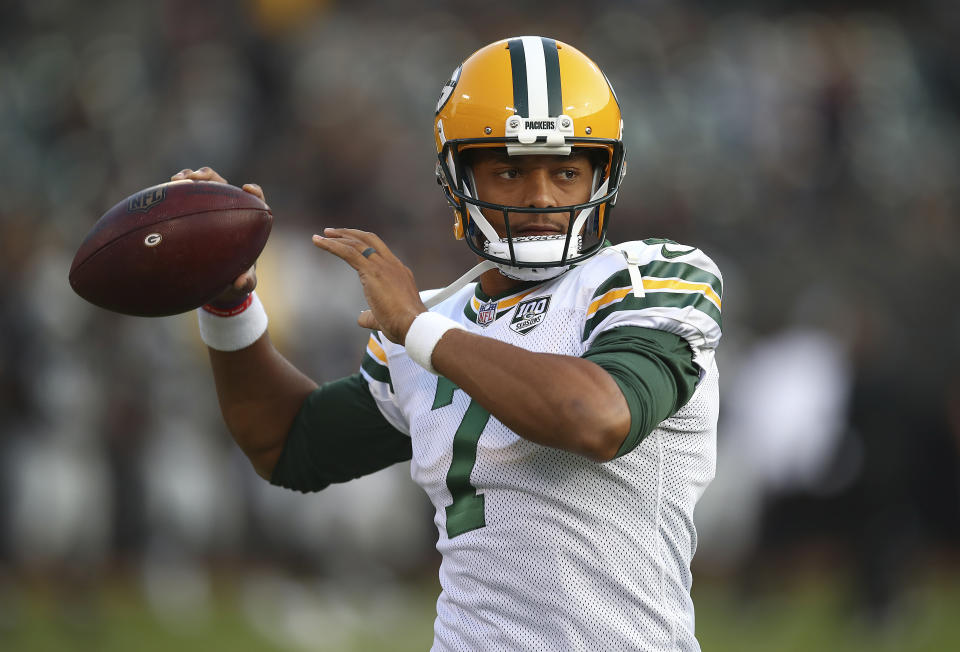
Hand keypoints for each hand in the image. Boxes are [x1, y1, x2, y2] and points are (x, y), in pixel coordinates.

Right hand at [170, 166, 261, 302]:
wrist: (217, 281)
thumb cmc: (235, 277)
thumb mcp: (242, 283)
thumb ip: (246, 282)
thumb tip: (239, 283)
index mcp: (246, 221)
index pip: (256, 200)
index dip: (254, 192)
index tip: (248, 189)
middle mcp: (227, 208)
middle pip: (222, 184)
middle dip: (209, 176)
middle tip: (198, 178)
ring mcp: (208, 207)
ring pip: (200, 185)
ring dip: (189, 177)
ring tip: (176, 180)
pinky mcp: (192, 211)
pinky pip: (183, 198)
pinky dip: (174, 193)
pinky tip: (162, 194)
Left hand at [312, 228, 425, 342]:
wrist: (413, 324)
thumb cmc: (403, 325)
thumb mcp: (384, 318)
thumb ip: (370, 316)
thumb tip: (361, 318)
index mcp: (399, 272)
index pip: (379, 251)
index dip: (362, 245)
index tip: (348, 243)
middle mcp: (392, 264)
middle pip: (369, 239)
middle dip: (350, 234)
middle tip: (332, 232)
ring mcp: (383, 265)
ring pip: (357, 243)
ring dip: (338, 237)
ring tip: (322, 235)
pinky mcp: (372, 271)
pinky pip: (349, 252)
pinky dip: (332, 245)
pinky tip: (319, 242)